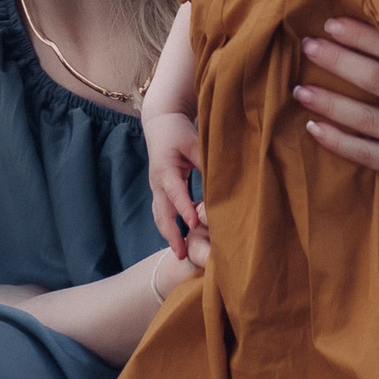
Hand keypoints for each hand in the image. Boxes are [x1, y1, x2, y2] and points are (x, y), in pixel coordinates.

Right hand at [144, 110, 202, 260]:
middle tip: (182, 254)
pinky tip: (181, 238)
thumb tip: (221, 181)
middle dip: (171, 234)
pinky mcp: (160, 190)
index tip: (194, 226)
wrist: (160, 123)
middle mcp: (158, 183)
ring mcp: (157, 188)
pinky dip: (169, 226)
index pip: (176, 194)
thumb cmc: (177, 131)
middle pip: (162, 213)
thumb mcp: (194, 142)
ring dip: (168, 234)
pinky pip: (162, 212)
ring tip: (180, 253)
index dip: (184, 210)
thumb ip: (205, 162)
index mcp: (166, 170)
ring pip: (159, 215)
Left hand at [294, 16, 378, 216]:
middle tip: (307, 46)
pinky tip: (314, 126)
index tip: (330, 24)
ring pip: (365, 118)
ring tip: (300, 88)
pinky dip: (337, 140)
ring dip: (328, 101)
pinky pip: (367, 154)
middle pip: (376, 79)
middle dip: (337, 60)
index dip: (361, 35)